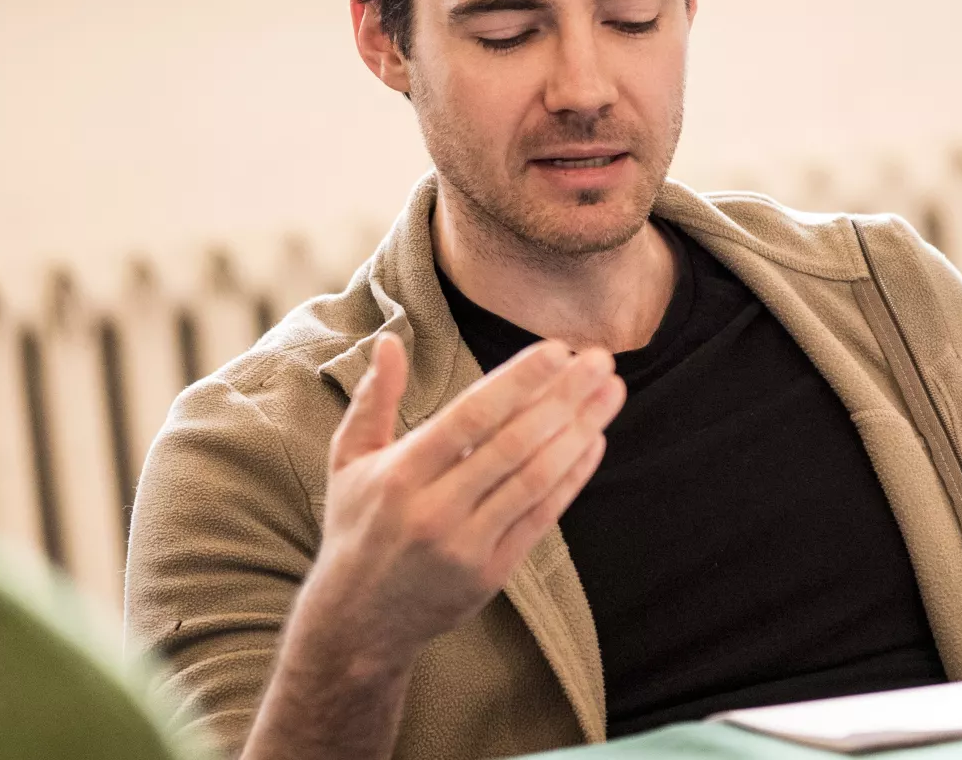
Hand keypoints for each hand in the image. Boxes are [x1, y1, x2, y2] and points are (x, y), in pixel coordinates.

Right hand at [306, 332, 624, 668]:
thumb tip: (391, 340)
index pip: (470, 417)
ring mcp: (467, 545)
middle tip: (601, 359)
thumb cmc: (357, 526)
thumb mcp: (350, 461)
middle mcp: (436, 510)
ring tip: (611, 392)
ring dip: (580, 431)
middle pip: (514, 444)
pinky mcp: (493, 572)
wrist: (358, 622)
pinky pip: (543, 517)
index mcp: (401, 475)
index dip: (518, 381)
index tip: (557, 350)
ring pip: (536, 479)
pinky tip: (595, 441)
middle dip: (563, 397)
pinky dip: (572, 477)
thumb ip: (374, 399)